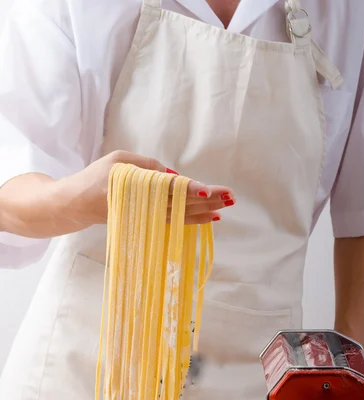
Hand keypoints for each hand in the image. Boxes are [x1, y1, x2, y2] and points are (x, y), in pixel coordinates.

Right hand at [56, 151, 234, 229]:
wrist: (78, 204)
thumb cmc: (97, 177)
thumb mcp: (119, 159)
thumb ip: (146, 164)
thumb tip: (174, 175)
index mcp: (140, 186)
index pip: (172, 189)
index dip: (192, 190)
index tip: (211, 191)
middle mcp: (148, 205)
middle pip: (183, 203)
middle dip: (209, 199)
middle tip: (231, 196)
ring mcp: (150, 216)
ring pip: (183, 215)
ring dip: (207, 211)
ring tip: (227, 206)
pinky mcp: (150, 221)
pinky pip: (177, 221)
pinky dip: (194, 219)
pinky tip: (211, 217)